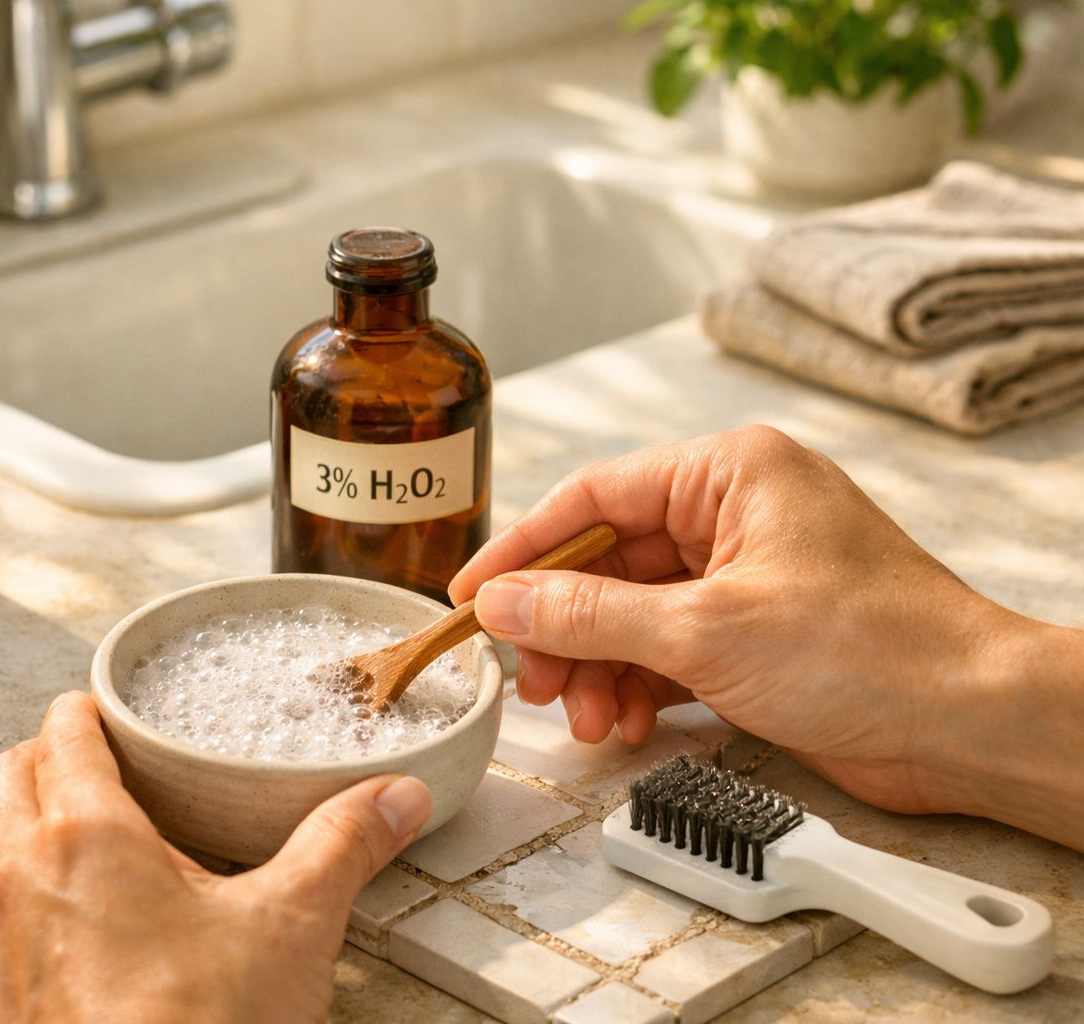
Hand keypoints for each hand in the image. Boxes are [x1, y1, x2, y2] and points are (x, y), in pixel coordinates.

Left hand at [0, 691, 432, 1023]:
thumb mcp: (289, 927)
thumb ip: (341, 845)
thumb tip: (395, 798)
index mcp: (86, 834)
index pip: (64, 734)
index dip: (85, 715)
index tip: (102, 717)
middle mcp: (10, 871)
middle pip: (4, 776)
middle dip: (42, 761)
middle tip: (81, 769)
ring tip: (28, 824)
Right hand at [451, 425, 1083, 846]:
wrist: (969, 724)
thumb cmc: (871, 651)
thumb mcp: (704, 630)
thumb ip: (590, 615)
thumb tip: (505, 603)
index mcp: (728, 474)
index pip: (593, 495)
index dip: (524, 550)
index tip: (472, 596)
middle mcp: (734, 513)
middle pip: (608, 562)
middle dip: (566, 629)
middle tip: (534, 682)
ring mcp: (746, 575)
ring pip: (634, 612)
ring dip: (601, 668)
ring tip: (588, 720)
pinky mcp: (756, 631)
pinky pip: (669, 648)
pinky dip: (641, 686)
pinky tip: (629, 724)